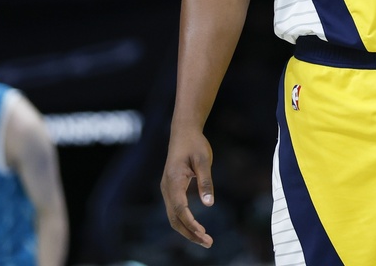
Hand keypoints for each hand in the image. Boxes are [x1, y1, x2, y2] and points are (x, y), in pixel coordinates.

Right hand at [161, 128, 215, 247]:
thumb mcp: (204, 160)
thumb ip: (206, 181)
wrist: (183, 132)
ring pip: (174, 217)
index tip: (203, 233)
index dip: (191, 223)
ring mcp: (167, 190)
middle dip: (190, 233)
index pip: (180, 209)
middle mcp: (166, 188)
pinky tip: (197, 227)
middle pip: (174, 218)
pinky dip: (185, 222)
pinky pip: (175, 211)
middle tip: (208, 243)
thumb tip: (209, 204)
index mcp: (173, 181)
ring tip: (205, 239)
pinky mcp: (171, 189)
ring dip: (187, 230)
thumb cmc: (195, 144)